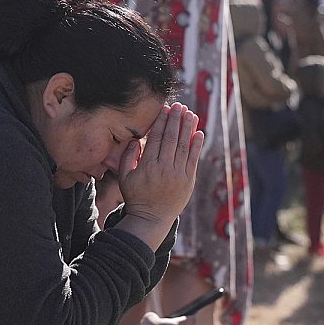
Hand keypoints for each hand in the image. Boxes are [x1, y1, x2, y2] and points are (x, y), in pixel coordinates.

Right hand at [117, 102, 203, 226]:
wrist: (152, 219)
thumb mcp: (124, 177)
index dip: (161, 121)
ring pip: (184, 146)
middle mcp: (163, 169)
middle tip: (179, 105)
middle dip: (176, 119)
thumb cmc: (136, 197)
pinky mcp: (188, 181)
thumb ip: (127, 157)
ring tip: (191, 114)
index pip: (156, 138)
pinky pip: (193, 159)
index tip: (165, 108)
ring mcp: (178, 175)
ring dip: (188, 128)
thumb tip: (136, 139)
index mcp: (147, 166)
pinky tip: (199, 132)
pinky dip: (196, 145)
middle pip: (171, 138)